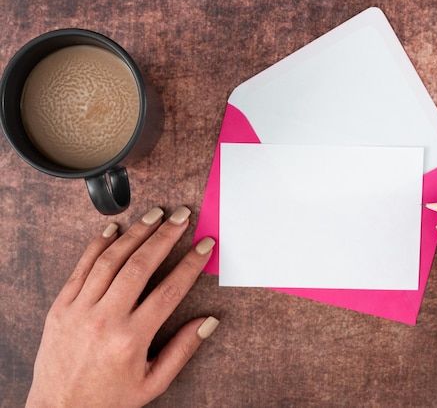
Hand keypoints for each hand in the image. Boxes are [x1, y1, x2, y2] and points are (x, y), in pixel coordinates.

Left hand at [26, 206, 218, 407]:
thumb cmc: (108, 399)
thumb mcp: (153, 383)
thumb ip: (182, 350)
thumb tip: (209, 321)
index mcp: (131, 339)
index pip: (169, 291)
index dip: (191, 264)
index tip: (204, 246)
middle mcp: (105, 319)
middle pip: (141, 266)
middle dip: (165, 236)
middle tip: (182, 216)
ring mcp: (79, 310)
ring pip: (111, 260)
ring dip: (136, 233)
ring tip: (154, 214)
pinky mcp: (61, 306)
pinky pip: (82, 267)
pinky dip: (98, 244)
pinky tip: (115, 229)